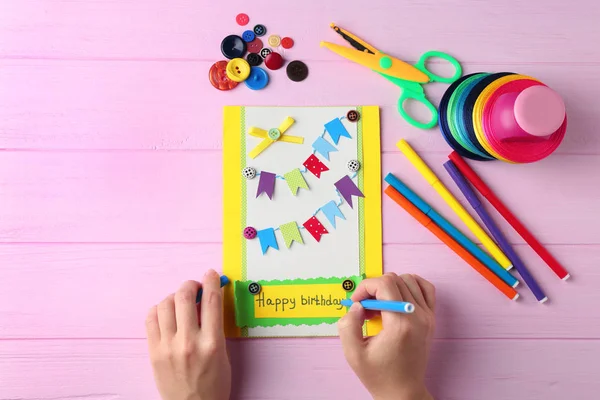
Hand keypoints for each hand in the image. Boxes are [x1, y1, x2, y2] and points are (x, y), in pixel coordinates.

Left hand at [146, 269, 230, 399]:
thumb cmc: (214, 384)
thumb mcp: (223, 354)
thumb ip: (216, 326)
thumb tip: (209, 298)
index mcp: (212, 343)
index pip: (212, 301)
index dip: (212, 281)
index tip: (212, 273)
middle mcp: (189, 342)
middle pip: (185, 297)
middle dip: (191, 284)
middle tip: (195, 286)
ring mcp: (168, 347)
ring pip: (165, 304)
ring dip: (174, 296)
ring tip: (180, 301)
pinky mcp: (153, 352)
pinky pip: (150, 318)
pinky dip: (159, 309)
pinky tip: (166, 313)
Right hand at [338, 273, 435, 399]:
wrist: (403, 392)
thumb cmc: (379, 375)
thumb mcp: (353, 354)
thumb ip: (348, 325)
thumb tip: (358, 305)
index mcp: (400, 324)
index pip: (385, 284)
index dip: (365, 287)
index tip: (356, 303)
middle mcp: (418, 316)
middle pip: (395, 279)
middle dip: (374, 287)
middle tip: (365, 307)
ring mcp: (428, 316)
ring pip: (409, 279)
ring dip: (389, 286)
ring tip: (379, 305)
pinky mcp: (431, 318)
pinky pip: (426, 288)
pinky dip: (411, 285)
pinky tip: (398, 297)